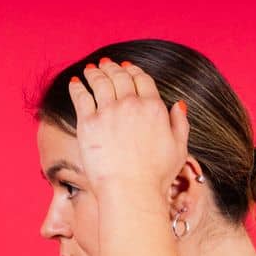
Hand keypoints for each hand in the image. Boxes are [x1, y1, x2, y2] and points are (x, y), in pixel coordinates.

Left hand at [67, 55, 189, 200]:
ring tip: (90, 70)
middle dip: (112, 68)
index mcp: (154, 107)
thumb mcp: (179, 149)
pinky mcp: (88, 123)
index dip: (134, 71)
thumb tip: (178, 105)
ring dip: (95, 72)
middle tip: (106, 64)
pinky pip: (81, 96)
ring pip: (99, 82)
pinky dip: (77, 86)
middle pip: (120, 76)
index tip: (128, 68)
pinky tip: (75, 82)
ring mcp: (108, 112)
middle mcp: (131, 104)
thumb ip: (180, 123)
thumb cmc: (157, 177)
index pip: (142, 79)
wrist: (131, 191)